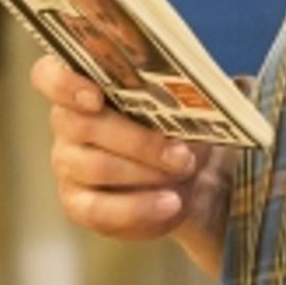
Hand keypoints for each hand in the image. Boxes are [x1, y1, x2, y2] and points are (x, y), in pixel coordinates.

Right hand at [30, 53, 231, 274]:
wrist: (197, 177)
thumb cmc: (187, 125)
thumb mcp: (194, 101)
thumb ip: (195, 86)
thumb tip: (237, 84)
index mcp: (86, 84)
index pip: (48, 75)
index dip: (63, 83)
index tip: (95, 95)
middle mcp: (67, 123)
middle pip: (82, 125)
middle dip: (137, 140)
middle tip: (183, 153)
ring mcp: (68, 165)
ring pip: (95, 167)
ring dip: (144, 171)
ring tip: (185, 173)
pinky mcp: (79, 203)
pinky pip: (99, 210)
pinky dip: (138, 208)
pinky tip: (171, 205)